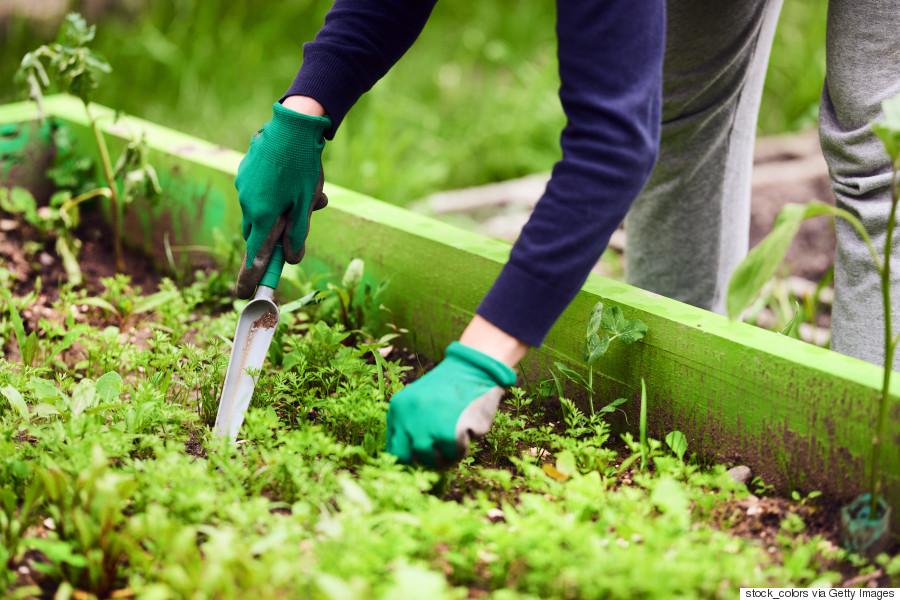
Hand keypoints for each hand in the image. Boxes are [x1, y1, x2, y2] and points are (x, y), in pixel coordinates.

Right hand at [234, 101, 330, 297]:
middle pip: (257, 233)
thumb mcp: (306, 205)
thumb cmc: (303, 168)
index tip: (243, 296)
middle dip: (273, 235)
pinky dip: (273, 191)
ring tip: (312, 194)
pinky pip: (257, 190)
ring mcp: (243, 185)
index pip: (254, 255)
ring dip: (279, 209)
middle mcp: (247, 203)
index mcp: (262, 215)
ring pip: (259, 210)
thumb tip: (291, 259)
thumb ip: (298, 235)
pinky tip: (293, 174)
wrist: (293, 125)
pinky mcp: (245, 170)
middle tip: (299, 220)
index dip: (250, 277)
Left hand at [385, 342, 516, 467]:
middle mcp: (408, 421)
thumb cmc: (448, 388)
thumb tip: (410, 459)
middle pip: (412, 459)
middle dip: (428, 459)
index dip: (410, 456)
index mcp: (397, 411)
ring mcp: (428, 429)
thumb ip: (408, 424)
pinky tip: (467, 427)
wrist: (472, 368)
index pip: (394, 450)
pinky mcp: (450, 434)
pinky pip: (456, 454)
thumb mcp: (417, 400)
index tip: (424, 454)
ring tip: (457, 435)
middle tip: (442, 449)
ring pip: (435, 461)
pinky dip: (465, 446)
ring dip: (448, 454)